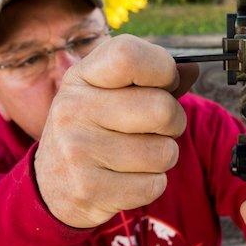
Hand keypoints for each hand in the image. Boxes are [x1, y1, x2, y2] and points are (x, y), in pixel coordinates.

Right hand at [35, 35, 198, 227]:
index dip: (163, 68)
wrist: (53, 186)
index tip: (167, 82)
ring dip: (163, 157)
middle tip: (157, 128)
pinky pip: (154, 185)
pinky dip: (151, 184)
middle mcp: (72, 109)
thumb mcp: (110, 95)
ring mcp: (76, 150)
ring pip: (164, 152)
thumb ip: (151, 79)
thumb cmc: (96, 129)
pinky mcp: (88, 190)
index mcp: (81, 77)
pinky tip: (126, 179)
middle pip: (162, 109)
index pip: (128, 55)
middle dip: (174, 122)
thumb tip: (191, 69)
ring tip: (136, 156)